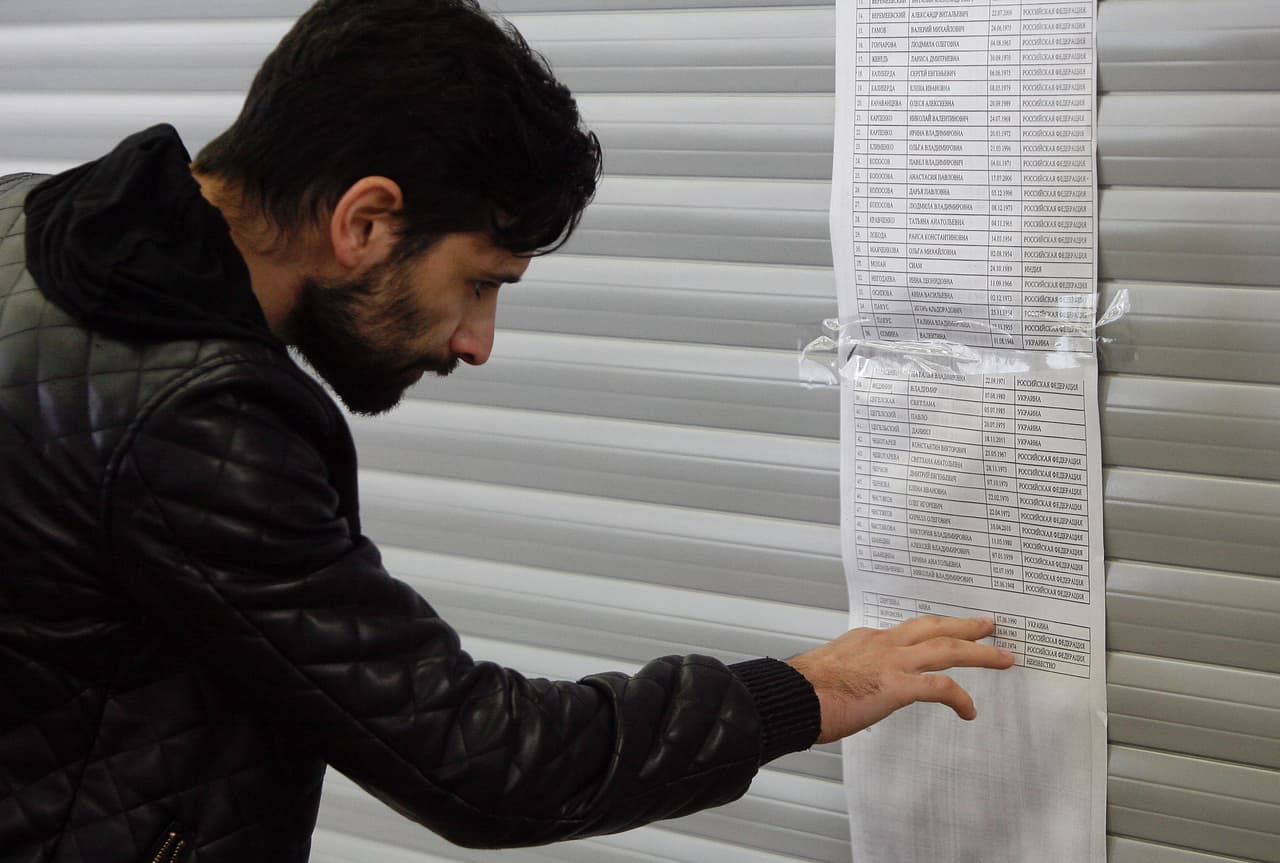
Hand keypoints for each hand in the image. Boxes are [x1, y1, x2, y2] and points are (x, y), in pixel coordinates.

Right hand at [785, 616, 1014, 743]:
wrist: (791, 696)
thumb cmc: (802, 691)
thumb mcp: (828, 673)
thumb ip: (848, 676)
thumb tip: (851, 690)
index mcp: (865, 640)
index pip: (905, 632)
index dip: (930, 633)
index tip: (942, 635)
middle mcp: (882, 644)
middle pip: (933, 627)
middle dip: (964, 626)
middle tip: (987, 624)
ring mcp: (891, 662)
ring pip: (946, 648)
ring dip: (979, 653)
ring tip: (1002, 657)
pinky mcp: (896, 686)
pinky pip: (939, 687)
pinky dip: (959, 697)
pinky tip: (969, 710)